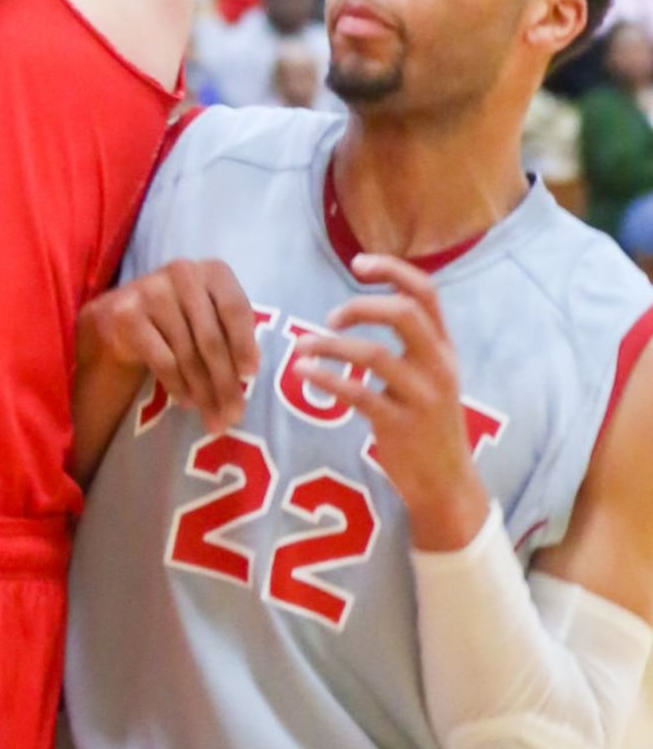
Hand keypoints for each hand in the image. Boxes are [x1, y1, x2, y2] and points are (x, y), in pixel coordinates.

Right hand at [78, 259, 260, 435]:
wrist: (124, 313)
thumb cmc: (182, 316)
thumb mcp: (212, 314)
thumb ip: (232, 334)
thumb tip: (249, 375)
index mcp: (213, 271)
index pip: (234, 308)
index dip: (244, 343)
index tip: (250, 375)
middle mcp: (183, 273)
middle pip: (211, 338)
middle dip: (225, 382)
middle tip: (234, 415)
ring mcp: (152, 292)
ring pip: (187, 354)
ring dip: (203, 392)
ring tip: (213, 417)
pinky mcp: (128, 315)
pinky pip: (162, 360)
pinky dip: (178, 386)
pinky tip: (187, 402)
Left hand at [293, 254, 489, 551]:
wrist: (447, 485)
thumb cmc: (429, 424)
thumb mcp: (431, 377)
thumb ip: (410, 344)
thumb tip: (366, 305)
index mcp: (444, 349)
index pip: (426, 293)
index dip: (393, 270)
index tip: (358, 263)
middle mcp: (439, 367)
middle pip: (405, 314)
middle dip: (362, 306)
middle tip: (330, 317)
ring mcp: (422, 397)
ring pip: (375, 355)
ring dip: (331, 346)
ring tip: (302, 347)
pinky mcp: (400, 426)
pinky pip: (358, 394)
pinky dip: (326, 378)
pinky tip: (304, 372)